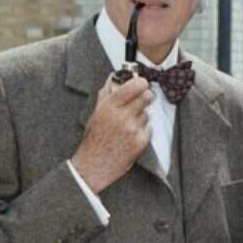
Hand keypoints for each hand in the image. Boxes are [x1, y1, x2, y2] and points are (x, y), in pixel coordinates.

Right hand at [71, 76, 152, 193]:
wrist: (94, 165)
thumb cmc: (95, 138)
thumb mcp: (96, 113)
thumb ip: (106, 93)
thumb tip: (114, 76)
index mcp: (110, 107)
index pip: (134, 86)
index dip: (140, 82)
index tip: (141, 82)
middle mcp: (122, 117)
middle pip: (147, 96)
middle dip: (145, 95)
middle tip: (141, 98)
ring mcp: (133, 130)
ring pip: (147, 113)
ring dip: (141, 116)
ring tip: (127, 125)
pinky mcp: (141, 142)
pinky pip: (148, 127)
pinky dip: (142, 129)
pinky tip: (130, 136)